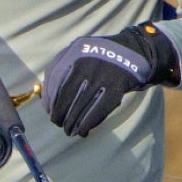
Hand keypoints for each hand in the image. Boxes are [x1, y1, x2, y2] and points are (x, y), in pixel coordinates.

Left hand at [39, 24, 179, 136]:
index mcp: (75, 50)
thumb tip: (45, 99)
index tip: (49, 111)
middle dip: (59, 113)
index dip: (49, 98)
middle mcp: (87, 61)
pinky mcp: (117, 86)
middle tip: (58, 123)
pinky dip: (88, 123)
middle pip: (66, 94)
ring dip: (72, 122)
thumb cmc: (101, 56)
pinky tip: (83, 131)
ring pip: (81, 104)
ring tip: (69, 131)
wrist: (136, 51)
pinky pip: (98, 109)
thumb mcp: (81, 52)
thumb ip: (63, 67)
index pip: (54, 79)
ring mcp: (103, 73)